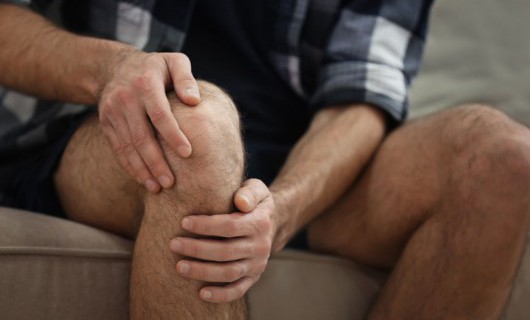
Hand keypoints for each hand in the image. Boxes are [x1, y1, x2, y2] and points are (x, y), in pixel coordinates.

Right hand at [98, 50, 199, 192]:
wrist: (114, 66)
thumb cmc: (155, 67)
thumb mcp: (174, 61)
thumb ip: (186, 78)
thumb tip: (194, 101)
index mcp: (145, 84)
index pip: (159, 114)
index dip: (173, 135)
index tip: (188, 153)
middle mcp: (125, 99)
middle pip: (141, 136)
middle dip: (156, 162)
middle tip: (171, 183)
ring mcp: (112, 113)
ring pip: (127, 146)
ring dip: (142, 169)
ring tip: (158, 188)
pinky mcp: (106, 124)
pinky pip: (118, 148)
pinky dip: (130, 166)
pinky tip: (143, 180)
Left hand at [169, 179, 274, 302]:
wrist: (272, 222)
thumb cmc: (253, 202)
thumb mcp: (257, 189)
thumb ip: (249, 192)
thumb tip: (241, 203)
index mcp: (260, 223)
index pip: (230, 226)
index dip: (206, 226)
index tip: (184, 222)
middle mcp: (260, 246)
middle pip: (226, 251)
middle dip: (197, 249)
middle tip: (173, 244)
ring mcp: (257, 264)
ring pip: (229, 272)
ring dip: (203, 272)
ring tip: (179, 267)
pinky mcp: (253, 277)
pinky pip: (238, 290)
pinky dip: (220, 295)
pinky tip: (201, 293)